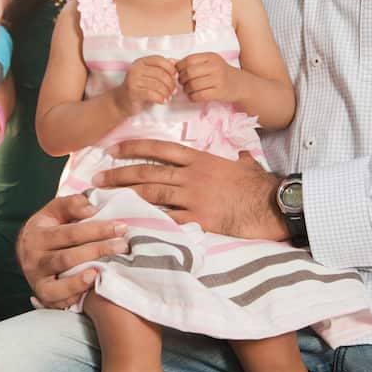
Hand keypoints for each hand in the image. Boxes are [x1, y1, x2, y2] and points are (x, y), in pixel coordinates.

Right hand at [17, 195, 128, 308]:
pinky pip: (60, 301)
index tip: (120, 227)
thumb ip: (71, 205)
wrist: (26, 254)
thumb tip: (92, 209)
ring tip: (103, 271)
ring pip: (61, 282)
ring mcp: (37, 281)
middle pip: (68, 258)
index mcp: (36, 235)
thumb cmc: (48, 229)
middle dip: (97, 251)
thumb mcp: (54, 211)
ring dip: (83, 279)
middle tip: (122, 246)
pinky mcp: (43, 297)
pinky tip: (91, 287)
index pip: (70, 233)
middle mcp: (33, 260)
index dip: (97, 230)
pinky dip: (76, 295)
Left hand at [94, 139, 283, 240]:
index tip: (114, 149)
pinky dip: (147, 221)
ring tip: (105, 199)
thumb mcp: (245, 165)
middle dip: (119, 174)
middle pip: (148, 172)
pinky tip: (130, 223)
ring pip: (152, 194)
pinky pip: (167, 220)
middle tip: (97, 178)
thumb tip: (241, 157)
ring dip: (125, 196)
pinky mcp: (199, 220)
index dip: (134, 147)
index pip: (160, 148)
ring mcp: (194, 198)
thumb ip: (237, 159)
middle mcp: (192, 176)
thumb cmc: (261, 185)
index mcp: (200, 159)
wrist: (274, 204)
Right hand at [112, 55, 175, 116]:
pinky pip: (152, 94)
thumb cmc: (139, 88)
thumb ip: (161, 68)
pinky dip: (160, 98)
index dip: (170, 68)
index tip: (175, 77)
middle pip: (160, 73)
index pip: (159, 60)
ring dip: (167, 92)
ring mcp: (132, 80)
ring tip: (169, 97)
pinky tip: (163, 101)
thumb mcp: (149, 76)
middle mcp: (135, 69)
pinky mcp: (132, 92)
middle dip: (171, 83)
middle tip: (174, 91)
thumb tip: (175, 61)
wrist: (121, 102)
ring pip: (157, 85)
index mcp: (140, 62)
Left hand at [176, 52, 240, 103]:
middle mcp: (215, 67)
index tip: (178, 72)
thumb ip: (194, 62)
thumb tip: (171, 63)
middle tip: (182, 82)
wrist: (240, 84)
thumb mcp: (210, 63)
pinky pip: (199, 96)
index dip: (179, 67)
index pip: (189, 60)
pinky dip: (192, 97)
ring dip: (186, 89)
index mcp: (211, 57)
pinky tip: (193, 96)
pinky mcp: (219, 92)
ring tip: (188, 90)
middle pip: (189, 73)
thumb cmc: (221, 73)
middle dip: (182, 79)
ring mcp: (218, 80)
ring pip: (193, 85)